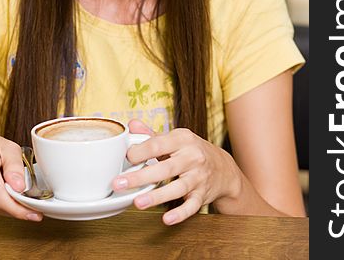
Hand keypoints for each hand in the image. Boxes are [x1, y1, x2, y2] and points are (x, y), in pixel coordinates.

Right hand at [0, 132, 42, 220]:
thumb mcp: (7, 146)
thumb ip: (15, 165)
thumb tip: (20, 187)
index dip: (17, 208)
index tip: (35, 213)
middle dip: (19, 205)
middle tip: (33, 199)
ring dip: (11, 204)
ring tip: (10, 185)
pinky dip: (2, 205)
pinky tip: (1, 190)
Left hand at [113, 120, 239, 224]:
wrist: (223, 168)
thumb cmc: (192, 152)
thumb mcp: (175, 139)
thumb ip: (152, 135)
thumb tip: (132, 125)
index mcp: (182, 139)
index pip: (158, 144)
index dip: (140, 151)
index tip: (125, 158)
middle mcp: (192, 157)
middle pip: (165, 168)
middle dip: (141, 176)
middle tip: (120, 183)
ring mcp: (198, 177)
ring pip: (177, 188)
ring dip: (157, 196)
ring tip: (137, 202)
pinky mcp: (202, 195)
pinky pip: (192, 206)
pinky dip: (180, 213)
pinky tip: (166, 219)